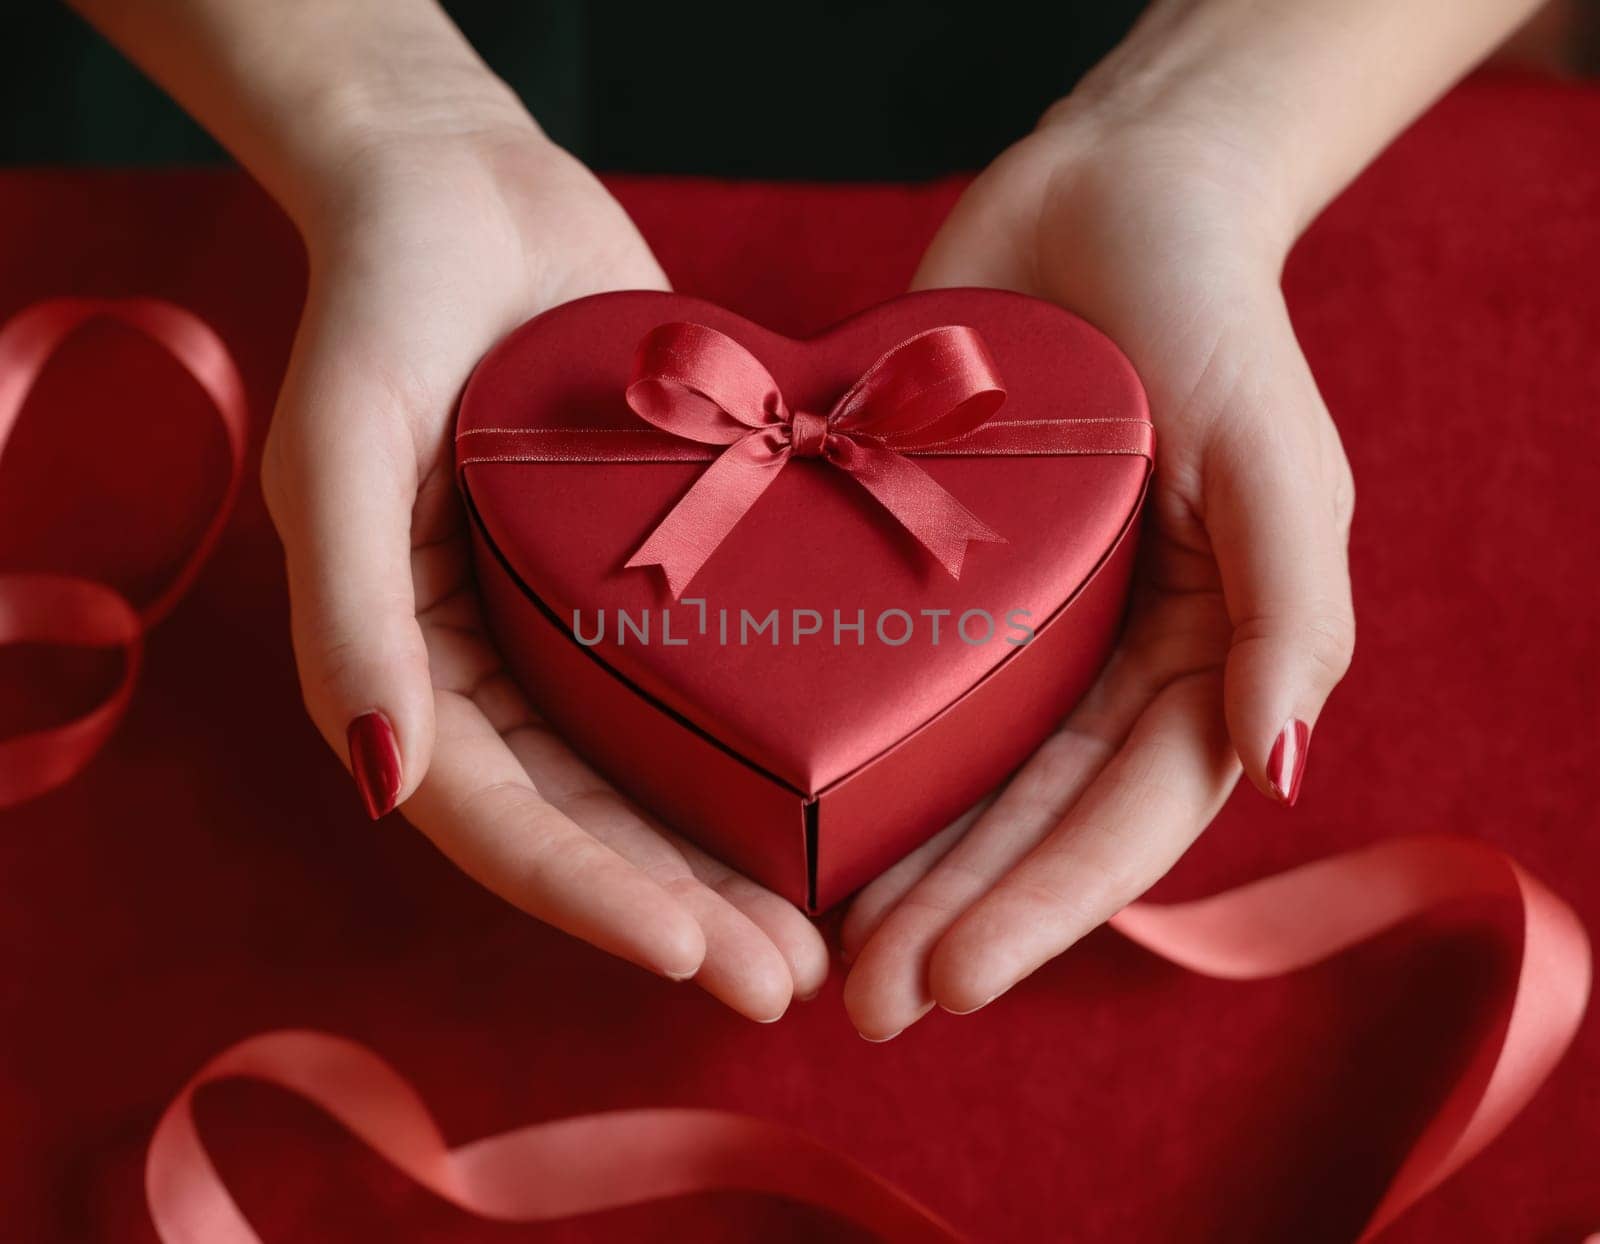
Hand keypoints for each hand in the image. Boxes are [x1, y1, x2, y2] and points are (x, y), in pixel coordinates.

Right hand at [260, 113, 826, 1020]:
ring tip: (826, 934)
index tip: (688, 954)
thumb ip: (352, 609)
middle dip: (682, 910)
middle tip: (784, 984)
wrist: (467, 186)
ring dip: (736, 860)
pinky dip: (770, 745)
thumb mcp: (343, 443)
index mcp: (407, 661)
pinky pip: (710, 678)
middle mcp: (494, 666)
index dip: (585, 896)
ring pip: (661, 772)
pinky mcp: (656, 571)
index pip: (495, 817)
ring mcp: (577, 625)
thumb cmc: (385, 301)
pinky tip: (849, 791)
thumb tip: (378, 776)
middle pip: (590, 821)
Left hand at [841, 103, 1355, 1038]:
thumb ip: (1288, 601)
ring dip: (888, 872)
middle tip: (859, 1005)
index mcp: (1204, 658)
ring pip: (949, 777)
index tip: (948, 979)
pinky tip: (775, 817)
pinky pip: (884, 682)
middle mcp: (1106, 663)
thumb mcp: (1274, 446)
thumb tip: (1271, 763)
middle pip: (1026, 825)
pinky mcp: (929, 574)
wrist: (1108, 191)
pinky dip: (839, 756)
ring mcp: (1015, 627)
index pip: (1124, 819)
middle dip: (949, 922)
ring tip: (809, 952)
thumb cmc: (1211, 309)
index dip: (1042, 910)